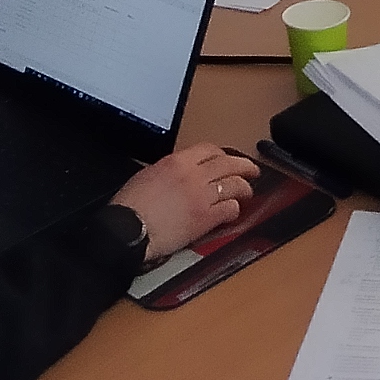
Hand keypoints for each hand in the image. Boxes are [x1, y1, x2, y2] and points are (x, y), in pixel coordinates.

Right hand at [111, 146, 259, 261]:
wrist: (128, 229)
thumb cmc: (130, 207)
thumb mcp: (148, 175)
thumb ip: (170, 170)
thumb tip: (181, 174)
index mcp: (177, 161)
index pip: (209, 149)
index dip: (223, 154)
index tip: (227, 159)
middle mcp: (193, 175)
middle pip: (229, 164)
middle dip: (244, 166)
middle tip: (252, 170)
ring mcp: (202, 196)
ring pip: (234, 185)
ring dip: (244, 188)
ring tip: (247, 191)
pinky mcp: (206, 218)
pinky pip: (229, 209)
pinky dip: (234, 209)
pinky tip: (233, 212)